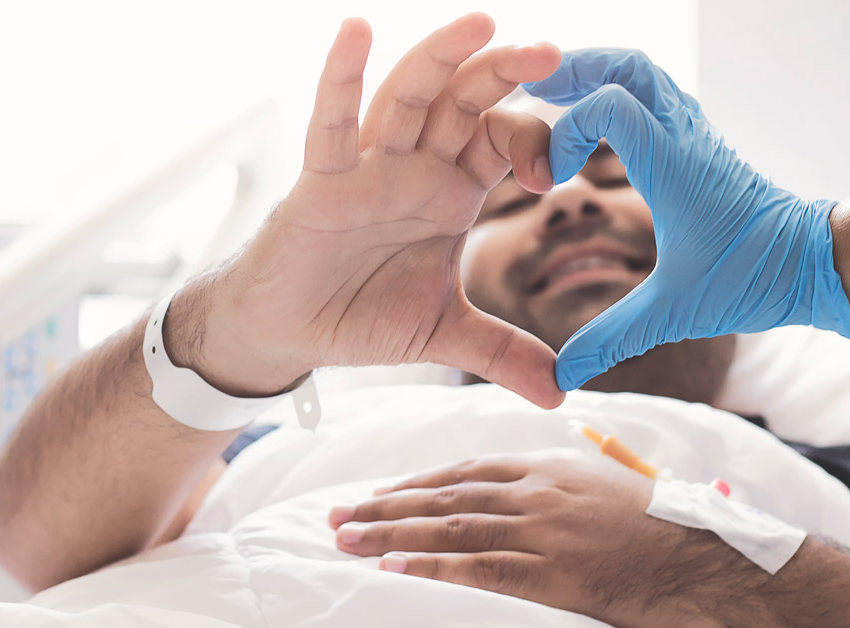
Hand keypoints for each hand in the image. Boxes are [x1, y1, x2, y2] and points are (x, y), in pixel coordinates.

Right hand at [170, 15, 565, 407]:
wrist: (289, 335)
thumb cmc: (359, 313)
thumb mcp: (443, 334)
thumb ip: (502, 353)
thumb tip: (560, 393)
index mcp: (451, 190)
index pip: (502, 141)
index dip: (534, 142)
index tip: (556, 174)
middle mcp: (414, 167)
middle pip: (464, 102)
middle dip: (504, 73)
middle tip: (548, 52)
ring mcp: (368, 167)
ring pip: (407, 97)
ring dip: (441, 57)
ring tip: (479, 22)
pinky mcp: (320, 181)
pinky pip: (331, 124)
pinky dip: (339, 78)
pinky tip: (355, 32)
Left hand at [327, 450, 756, 627]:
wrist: (712, 557)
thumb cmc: (669, 529)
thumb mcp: (612, 490)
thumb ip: (567, 486)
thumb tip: (537, 490)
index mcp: (551, 468)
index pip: (467, 471)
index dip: (417, 484)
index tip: (381, 492)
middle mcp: (538, 491)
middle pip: (445, 497)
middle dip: (387, 506)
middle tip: (339, 514)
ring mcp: (542, 529)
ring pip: (450, 529)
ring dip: (390, 534)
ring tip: (345, 539)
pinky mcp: (551, 569)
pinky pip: (478, 566)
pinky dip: (430, 566)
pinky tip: (392, 567)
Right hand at [522, 49, 849, 389]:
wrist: (819, 262)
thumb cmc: (754, 278)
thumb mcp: (675, 312)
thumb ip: (611, 338)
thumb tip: (561, 379)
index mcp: (672, 164)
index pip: (608, 104)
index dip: (565, 129)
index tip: (551, 177)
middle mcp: (684, 137)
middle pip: (628, 66)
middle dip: (576, 69)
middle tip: (534, 92)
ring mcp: (696, 135)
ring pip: (645, 73)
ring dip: (599, 75)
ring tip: (556, 95)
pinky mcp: (702, 144)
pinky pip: (658, 96)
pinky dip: (622, 94)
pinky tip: (599, 123)